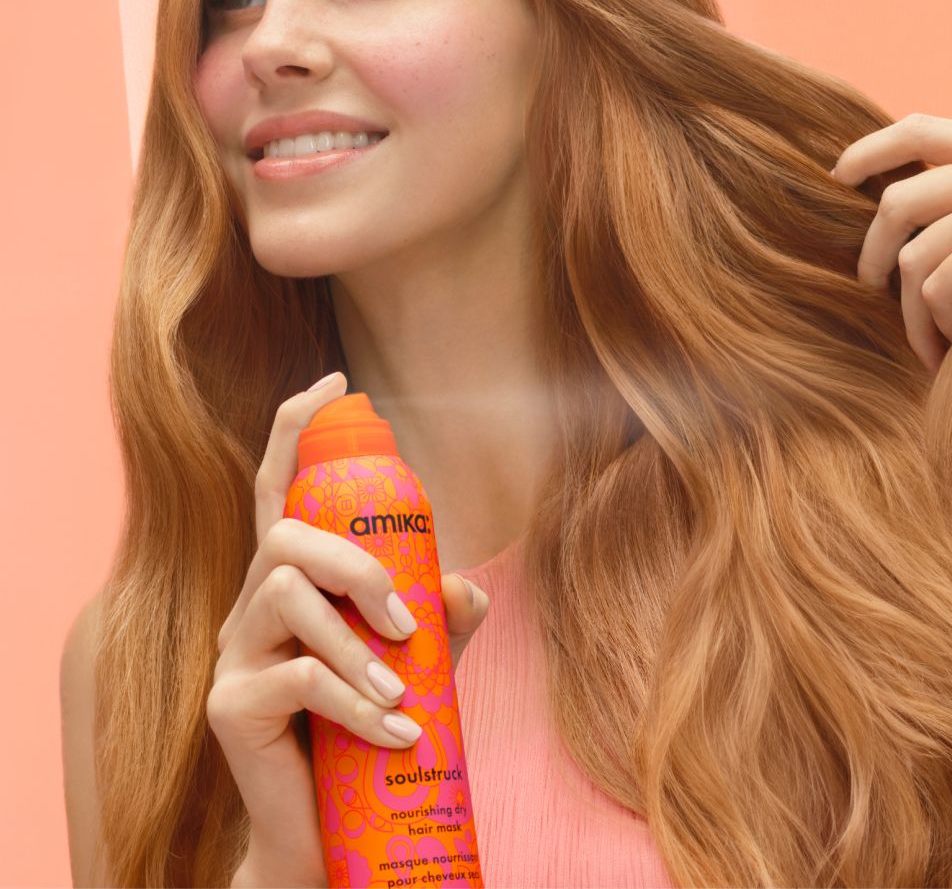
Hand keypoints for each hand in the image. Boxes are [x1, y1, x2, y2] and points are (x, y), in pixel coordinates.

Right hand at [208, 372, 489, 887]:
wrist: (329, 828)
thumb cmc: (371, 725)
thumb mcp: (417, 661)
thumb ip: (442, 619)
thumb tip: (468, 585)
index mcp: (291, 580)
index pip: (278, 486)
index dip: (296, 428)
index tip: (335, 379)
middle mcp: (251, 604)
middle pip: (283, 534)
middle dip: (354, 564)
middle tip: (406, 620)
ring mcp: (232, 653)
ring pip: (283, 595)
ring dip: (356, 641)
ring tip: (401, 691)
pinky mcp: (228, 706)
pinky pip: (295, 676)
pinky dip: (355, 701)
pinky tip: (395, 732)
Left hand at [831, 113, 951, 373]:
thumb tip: (897, 218)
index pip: (920, 129)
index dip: (870, 150)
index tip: (838, 176)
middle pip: (897, 200)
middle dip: (873, 252)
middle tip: (872, 286)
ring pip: (912, 254)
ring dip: (911, 310)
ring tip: (931, 338)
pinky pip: (935, 285)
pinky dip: (939, 323)